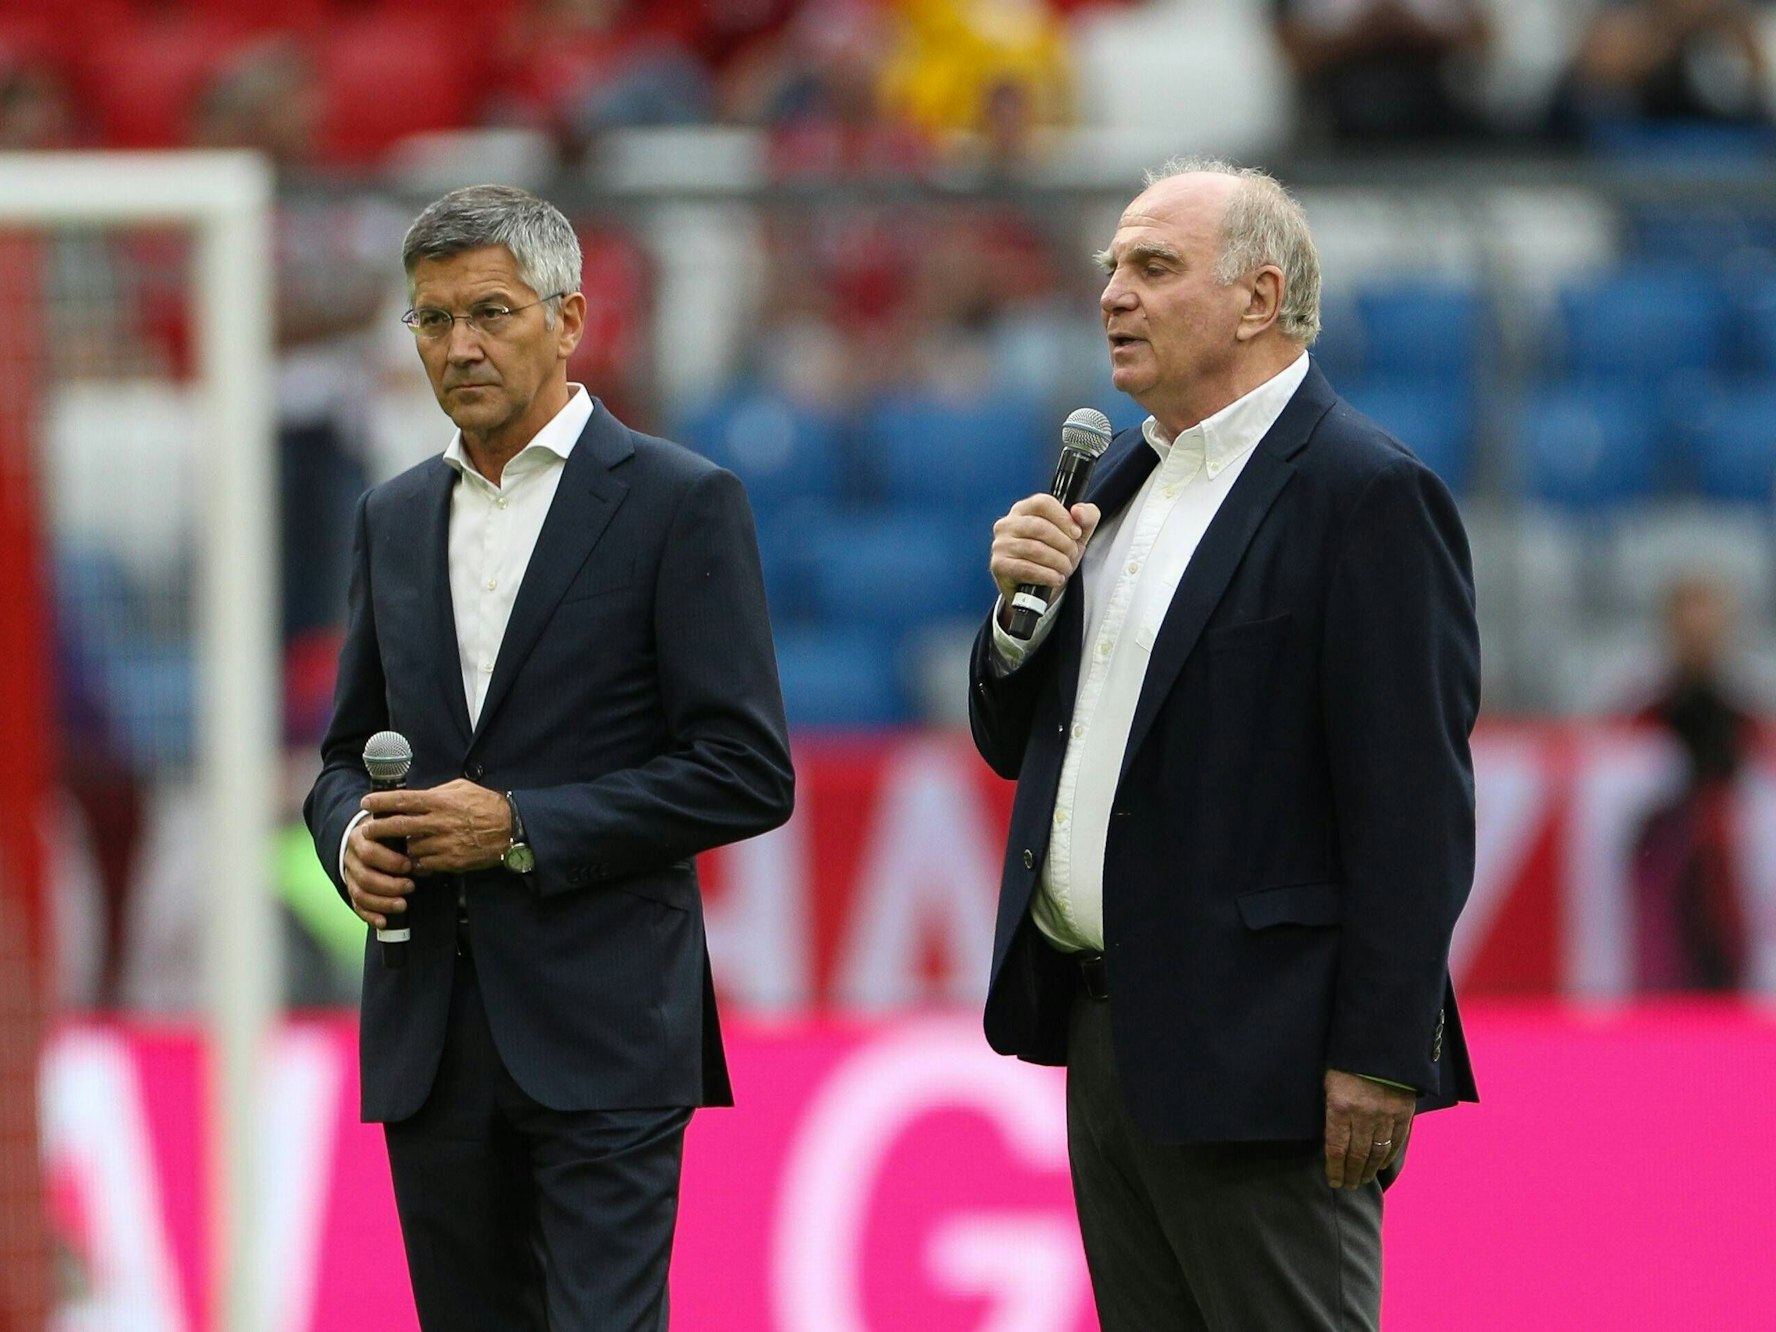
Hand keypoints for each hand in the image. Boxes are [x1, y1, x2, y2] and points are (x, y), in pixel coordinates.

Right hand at [343, 817, 413, 930]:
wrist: (369, 836)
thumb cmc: (389, 832)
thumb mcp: (395, 826)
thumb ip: (406, 835)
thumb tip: (425, 849)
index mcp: (361, 838)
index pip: (369, 852)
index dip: (390, 862)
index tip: (409, 866)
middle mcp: (351, 857)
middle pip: (364, 876)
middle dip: (389, 885)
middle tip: (410, 887)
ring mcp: (350, 875)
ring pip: (359, 894)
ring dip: (382, 903)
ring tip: (402, 905)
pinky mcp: (352, 890)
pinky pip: (357, 906)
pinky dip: (370, 916)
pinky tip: (383, 921)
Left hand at [359, 779, 511, 877]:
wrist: (510, 829)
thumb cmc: (486, 805)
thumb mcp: (462, 788)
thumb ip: (437, 792)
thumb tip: (416, 796)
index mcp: (440, 801)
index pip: (402, 800)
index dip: (380, 802)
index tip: (366, 803)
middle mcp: (439, 822)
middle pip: (398, 826)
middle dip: (377, 829)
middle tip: (366, 831)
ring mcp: (444, 843)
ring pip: (409, 848)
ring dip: (402, 847)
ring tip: (399, 846)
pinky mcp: (451, 861)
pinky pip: (424, 864)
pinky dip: (417, 862)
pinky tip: (418, 858)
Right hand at [989, 495, 1100, 616]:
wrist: (1037, 588)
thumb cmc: (1055, 554)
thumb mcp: (1077, 535)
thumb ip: (1087, 517)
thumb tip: (1078, 511)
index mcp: (1024, 509)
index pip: (1042, 502)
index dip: (1063, 518)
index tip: (1076, 533)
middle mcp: (1007, 523)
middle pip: (1039, 526)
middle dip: (1063, 544)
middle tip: (1071, 555)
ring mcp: (1000, 544)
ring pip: (1034, 548)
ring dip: (1057, 561)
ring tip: (1065, 568)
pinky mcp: (999, 565)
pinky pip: (1026, 568)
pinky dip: (1046, 575)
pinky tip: (1055, 578)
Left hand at [1323, 1069, 1413, 1189]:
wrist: (1380, 1042)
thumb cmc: (1346, 1060)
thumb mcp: (1329, 1082)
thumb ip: (1330, 1109)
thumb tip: (1331, 1136)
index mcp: (1339, 1107)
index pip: (1336, 1148)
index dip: (1335, 1169)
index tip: (1333, 1182)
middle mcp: (1363, 1115)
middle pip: (1357, 1155)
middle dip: (1352, 1174)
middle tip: (1349, 1186)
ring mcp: (1385, 1115)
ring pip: (1377, 1152)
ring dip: (1369, 1169)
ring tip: (1363, 1179)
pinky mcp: (1403, 1112)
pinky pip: (1396, 1141)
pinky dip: (1388, 1156)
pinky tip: (1381, 1164)